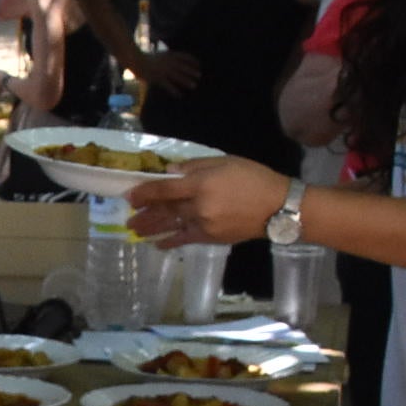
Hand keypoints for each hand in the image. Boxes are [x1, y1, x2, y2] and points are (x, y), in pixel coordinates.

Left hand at [128, 159, 288, 245]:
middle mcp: (199, 206)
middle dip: (144, 212)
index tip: (130, 195)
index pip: (165, 189)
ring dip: (150, 228)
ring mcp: (204, 224)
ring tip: (133, 231)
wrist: (278, 208)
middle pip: (165, 209)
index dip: (145, 192)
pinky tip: (156, 244)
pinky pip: (184, 240)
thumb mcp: (225, 162)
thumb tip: (170, 172)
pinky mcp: (211, 238)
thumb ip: (196, 166)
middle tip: (128, 215)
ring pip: (171, 225)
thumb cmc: (254, 178)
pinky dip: (169, 242)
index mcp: (202, 184)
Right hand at [136, 47, 201, 93]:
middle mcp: (168, 62)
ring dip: (186, 81)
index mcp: (169, 55)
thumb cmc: (144, 57)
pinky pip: (168, 85)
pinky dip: (174, 91)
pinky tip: (180, 95)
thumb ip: (166, 57)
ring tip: (194, 85)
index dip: (192, 60)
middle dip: (192, 71)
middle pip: (183, 67)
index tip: (199, 64)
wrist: (135, 59)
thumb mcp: (158, 54)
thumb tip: (173, 60)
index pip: (184, 56)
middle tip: (199, 75)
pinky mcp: (157, 78)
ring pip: (178, 76)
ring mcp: (163, 70)